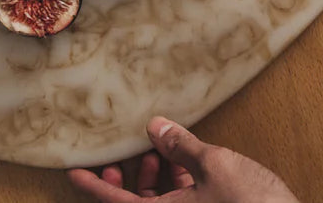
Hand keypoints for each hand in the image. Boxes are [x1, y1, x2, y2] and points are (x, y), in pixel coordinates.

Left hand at [68, 117, 300, 201]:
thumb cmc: (249, 202)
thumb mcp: (214, 164)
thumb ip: (181, 147)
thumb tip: (154, 128)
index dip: (92, 187)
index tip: (73, 173)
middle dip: (123, 183)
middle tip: (118, 160)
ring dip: (150, 183)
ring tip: (155, 155)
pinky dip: (174, 188)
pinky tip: (184, 166)